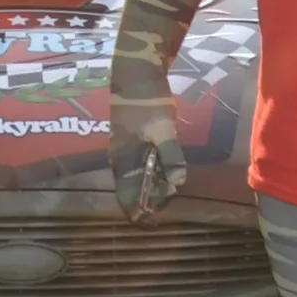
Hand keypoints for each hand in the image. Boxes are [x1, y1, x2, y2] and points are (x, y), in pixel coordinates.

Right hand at [108, 67, 185, 222]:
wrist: (135, 72)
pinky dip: (149, 171)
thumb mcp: (162, 130)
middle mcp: (119, 159)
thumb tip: (177, 183)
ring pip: (133, 177)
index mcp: (123, 161)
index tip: (155, 224)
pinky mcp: (128, 138)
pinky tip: (164, 166)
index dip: (138, 215)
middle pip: (129, 191)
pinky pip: (136, 164)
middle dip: (148, 201)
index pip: (125, 200)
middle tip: (169, 200)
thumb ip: (170, 157)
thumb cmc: (147, 102)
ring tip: (169, 185)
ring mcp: (122, 148)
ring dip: (149, 186)